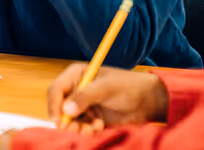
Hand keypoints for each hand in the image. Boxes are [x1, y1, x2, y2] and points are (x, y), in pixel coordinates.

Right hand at [47, 64, 168, 133]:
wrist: (149, 102)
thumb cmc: (129, 87)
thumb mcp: (106, 89)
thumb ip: (84, 97)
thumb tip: (66, 110)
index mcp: (75, 75)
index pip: (55, 90)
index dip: (54, 105)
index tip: (59, 122)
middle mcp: (76, 89)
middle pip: (59, 106)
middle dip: (68, 119)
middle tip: (80, 128)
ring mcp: (83, 103)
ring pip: (69, 118)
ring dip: (79, 126)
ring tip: (94, 128)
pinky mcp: (90, 116)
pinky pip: (80, 125)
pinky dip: (86, 129)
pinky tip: (99, 127)